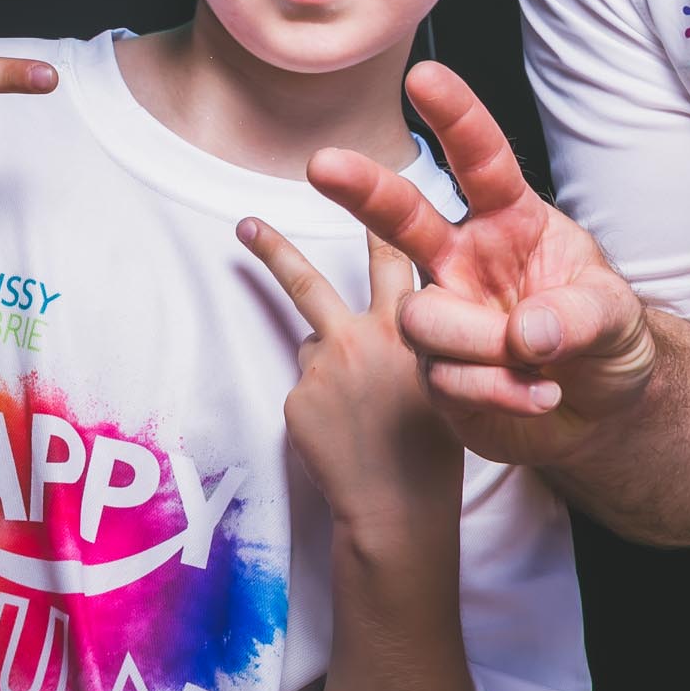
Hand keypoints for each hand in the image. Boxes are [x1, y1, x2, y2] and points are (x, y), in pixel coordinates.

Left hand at [236, 217, 459, 531]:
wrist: (398, 511)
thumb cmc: (430, 452)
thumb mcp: (444, 380)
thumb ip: (411, 344)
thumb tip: (371, 329)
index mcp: (409, 329)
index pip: (395, 260)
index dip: (384, 217)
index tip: (371, 179)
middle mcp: (363, 337)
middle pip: (308, 281)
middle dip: (275, 248)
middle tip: (246, 222)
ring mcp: (325, 367)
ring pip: (309, 334)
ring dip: (312, 337)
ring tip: (254, 245)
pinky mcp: (299, 398)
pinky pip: (307, 387)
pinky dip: (320, 402)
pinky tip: (339, 430)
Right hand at [302, 61, 655, 468]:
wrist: (601, 409)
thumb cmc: (606, 337)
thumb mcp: (618, 316)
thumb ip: (580, 315)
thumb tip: (527, 331)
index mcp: (511, 219)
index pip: (481, 159)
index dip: (455, 117)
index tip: (424, 77)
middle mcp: (465, 258)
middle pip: (403, 214)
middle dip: (363, 188)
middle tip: (323, 164)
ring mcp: (445, 313)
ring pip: (424, 318)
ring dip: (485, 348)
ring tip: (541, 364)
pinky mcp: (437, 372)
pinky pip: (444, 379)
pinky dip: (499, 393)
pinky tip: (538, 395)